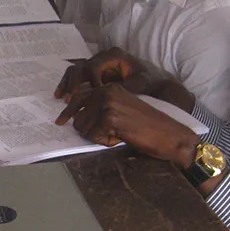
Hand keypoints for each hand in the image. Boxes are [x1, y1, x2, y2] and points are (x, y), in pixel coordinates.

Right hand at [54, 48, 156, 99]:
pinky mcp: (93, 73)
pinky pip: (77, 77)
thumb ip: (124, 87)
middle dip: (75, 83)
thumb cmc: (149, 80)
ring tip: (60, 97)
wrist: (153, 80)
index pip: (95, 65)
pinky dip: (69, 86)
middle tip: (70, 98)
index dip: (91, 80)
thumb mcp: (139, 83)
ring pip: (75, 70)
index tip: (92, 95)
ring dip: (67, 83)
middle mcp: (102, 57)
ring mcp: (97, 64)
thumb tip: (107, 94)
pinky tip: (61, 96)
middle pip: (81, 66)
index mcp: (114, 55)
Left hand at [55, 84, 198, 166]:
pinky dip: (105, 142)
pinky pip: (93, 137)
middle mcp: (106, 92)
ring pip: (84, 128)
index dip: (68, 111)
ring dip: (98, 137)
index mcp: (109, 88)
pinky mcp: (109, 118)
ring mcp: (107, 104)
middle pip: (78, 116)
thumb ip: (101, 108)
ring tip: (119, 134)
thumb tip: (76, 117)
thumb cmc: (147, 126)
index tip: (60, 120)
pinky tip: (120, 138)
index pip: (79, 97)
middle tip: (109, 133)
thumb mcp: (122, 109)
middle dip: (89, 130)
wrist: (169, 134)